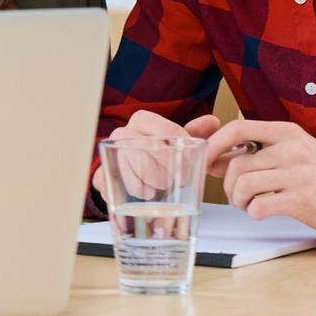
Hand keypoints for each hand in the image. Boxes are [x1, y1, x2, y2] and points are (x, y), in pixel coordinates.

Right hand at [90, 110, 220, 204]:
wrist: (133, 172)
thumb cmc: (159, 155)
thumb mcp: (178, 144)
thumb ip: (195, 133)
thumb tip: (213, 122)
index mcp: (143, 121)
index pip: (166, 129)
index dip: (181, 148)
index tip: (188, 166)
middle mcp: (123, 133)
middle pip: (142, 145)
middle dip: (160, 165)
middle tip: (176, 181)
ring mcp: (110, 154)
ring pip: (125, 163)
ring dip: (145, 178)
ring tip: (159, 190)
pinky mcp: (102, 174)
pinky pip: (111, 180)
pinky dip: (129, 188)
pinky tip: (144, 194)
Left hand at [206, 119, 315, 241]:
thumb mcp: (294, 154)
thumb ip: (258, 154)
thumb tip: (214, 159)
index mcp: (288, 133)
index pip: (237, 128)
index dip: (214, 144)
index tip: (204, 160)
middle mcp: (293, 149)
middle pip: (237, 164)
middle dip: (229, 185)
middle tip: (239, 196)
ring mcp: (299, 174)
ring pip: (244, 184)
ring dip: (239, 200)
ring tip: (250, 205)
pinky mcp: (303, 200)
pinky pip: (260, 205)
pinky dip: (254, 213)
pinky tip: (262, 213)